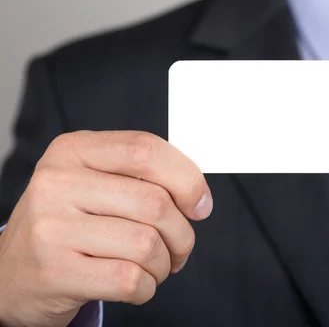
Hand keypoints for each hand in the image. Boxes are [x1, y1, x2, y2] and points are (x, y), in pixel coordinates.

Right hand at [0, 131, 211, 326]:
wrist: (10, 273)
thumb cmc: (68, 224)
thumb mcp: (93, 184)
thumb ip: (141, 177)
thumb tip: (198, 196)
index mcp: (72, 150)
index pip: (145, 150)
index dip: (187, 179)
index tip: (200, 204)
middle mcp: (57, 183)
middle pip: (155, 203)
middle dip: (181, 233)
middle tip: (178, 247)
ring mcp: (51, 228)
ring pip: (147, 244)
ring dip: (163, 264)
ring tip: (153, 266)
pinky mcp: (54, 271)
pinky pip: (130, 280)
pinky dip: (146, 288)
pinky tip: (135, 283)